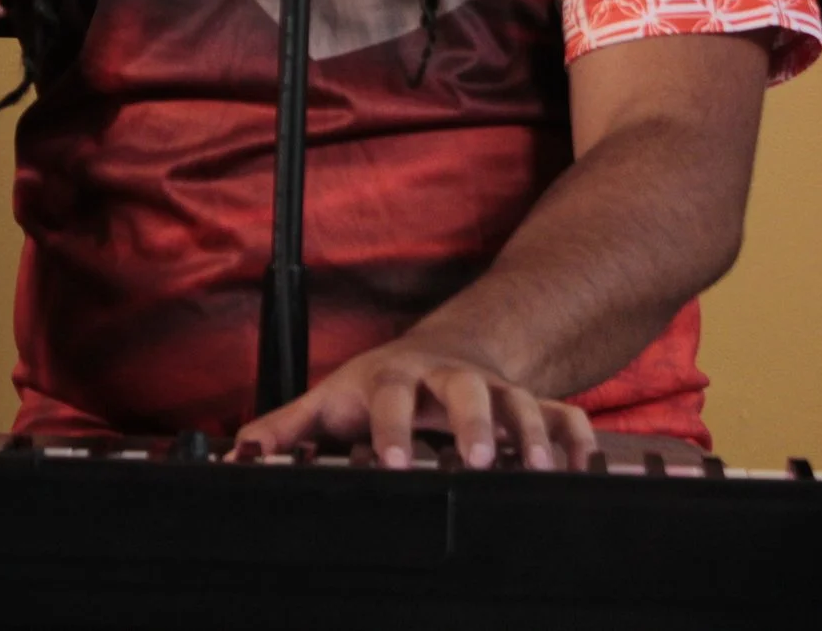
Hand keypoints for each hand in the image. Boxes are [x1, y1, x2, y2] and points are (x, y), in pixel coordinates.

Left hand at [234, 331, 595, 470]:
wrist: (439, 350)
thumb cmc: (376, 385)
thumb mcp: (329, 399)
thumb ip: (284, 429)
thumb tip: (238, 455)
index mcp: (394, 378)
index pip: (391, 398)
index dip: (392, 429)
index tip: (392, 464)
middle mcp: (447, 379)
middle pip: (465, 390)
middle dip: (474, 424)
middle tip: (479, 463)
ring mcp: (493, 388)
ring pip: (520, 401)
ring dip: (531, 433)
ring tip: (540, 470)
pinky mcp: (529, 402)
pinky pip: (562, 415)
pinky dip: (577, 438)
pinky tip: (583, 468)